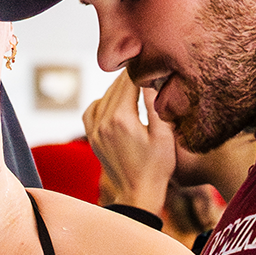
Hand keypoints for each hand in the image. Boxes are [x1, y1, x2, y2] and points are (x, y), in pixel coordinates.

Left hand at [83, 72, 172, 211]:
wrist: (138, 196)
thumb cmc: (157, 168)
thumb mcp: (164, 135)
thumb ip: (156, 105)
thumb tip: (151, 79)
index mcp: (122, 118)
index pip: (130, 82)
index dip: (141, 69)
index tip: (150, 58)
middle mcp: (103, 121)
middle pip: (115, 87)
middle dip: (130, 76)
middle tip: (144, 64)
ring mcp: (94, 130)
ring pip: (103, 96)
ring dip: (117, 88)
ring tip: (133, 84)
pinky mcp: (91, 138)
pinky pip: (91, 110)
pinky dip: (102, 102)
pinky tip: (115, 103)